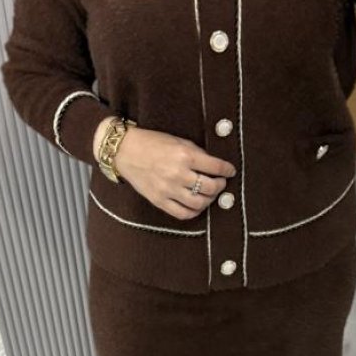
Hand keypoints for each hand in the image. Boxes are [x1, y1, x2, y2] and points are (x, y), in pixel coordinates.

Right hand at [111, 126, 236, 221]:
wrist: (125, 151)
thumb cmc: (152, 143)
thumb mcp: (178, 141)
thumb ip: (196, 153)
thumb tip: (214, 165)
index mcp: (185, 156)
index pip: (215, 166)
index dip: (227, 170)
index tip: (230, 171)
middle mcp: (178, 174)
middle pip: (210, 187)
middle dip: (220, 185)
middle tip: (220, 182)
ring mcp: (168, 190)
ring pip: (199, 203)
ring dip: (209, 200)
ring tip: (209, 194)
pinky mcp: (159, 201)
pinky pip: (183, 214)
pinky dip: (194, 212)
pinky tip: (197, 205)